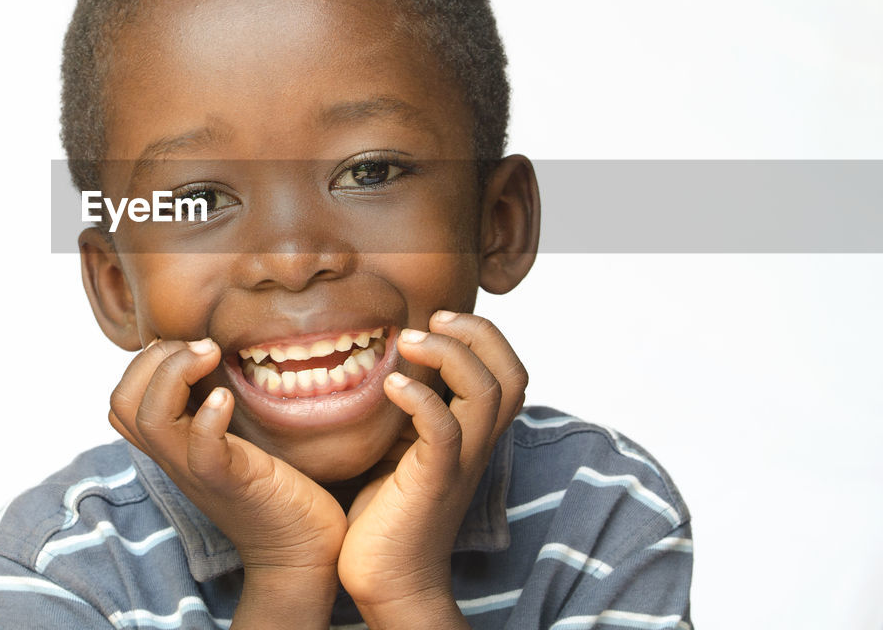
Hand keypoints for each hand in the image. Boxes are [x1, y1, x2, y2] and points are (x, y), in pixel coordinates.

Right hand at [107, 338, 346, 625]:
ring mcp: (198, 471)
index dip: (144, 362)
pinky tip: (226, 397)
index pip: (123, 399)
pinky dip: (207, 418)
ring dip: (173, 373)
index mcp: (173, 445)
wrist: (302, 551)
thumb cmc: (276, 488)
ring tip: (209, 355)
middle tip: (201, 347)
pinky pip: (201, 451)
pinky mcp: (231, 482)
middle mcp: (175, 457)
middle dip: (152, 359)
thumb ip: (214, 407)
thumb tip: (216, 356)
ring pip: (148, 420)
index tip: (191, 347)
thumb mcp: (233, 438)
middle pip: (122, 404)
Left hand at [338, 312, 527, 627]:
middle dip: (479, 333)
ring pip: (486, 393)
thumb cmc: (386, 516)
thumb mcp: (400, 450)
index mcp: (473, 436)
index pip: (507, 372)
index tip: (439, 318)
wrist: (386, 581)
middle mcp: (476, 447)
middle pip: (512, 375)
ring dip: (450, 354)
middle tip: (435, 318)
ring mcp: (459, 464)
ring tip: (408, 341)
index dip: (484, 336)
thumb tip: (387, 365)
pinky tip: (392, 385)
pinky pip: (444, 430)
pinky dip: (421, 398)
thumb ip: (408, 412)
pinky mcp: (433, 482)